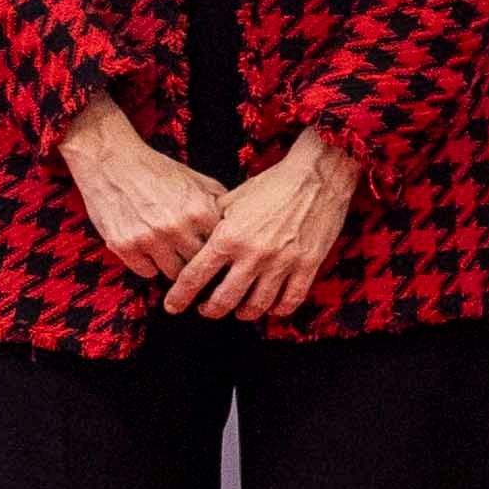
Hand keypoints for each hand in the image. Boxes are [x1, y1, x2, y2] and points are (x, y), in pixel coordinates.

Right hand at [58, 95, 225, 283]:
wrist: (112, 161)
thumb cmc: (158, 171)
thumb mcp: (198, 181)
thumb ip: (221, 204)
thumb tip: (240, 227)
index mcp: (200, 211)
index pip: (221, 249)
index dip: (219, 253)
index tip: (216, 256)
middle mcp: (177, 227)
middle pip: (199, 265)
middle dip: (197, 263)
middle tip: (192, 259)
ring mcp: (149, 239)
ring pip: (173, 274)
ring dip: (174, 267)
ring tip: (171, 254)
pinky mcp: (124, 246)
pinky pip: (146, 272)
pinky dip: (149, 265)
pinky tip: (149, 251)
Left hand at [166, 129, 359, 321]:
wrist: (316, 176)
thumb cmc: (273, 184)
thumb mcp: (233, 199)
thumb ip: (214, 223)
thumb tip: (198, 240)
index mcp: (229, 237)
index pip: (195, 276)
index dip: (180, 296)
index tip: (172, 305)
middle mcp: (253, 255)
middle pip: (224, 299)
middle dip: (210, 310)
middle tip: (205, 310)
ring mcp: (282, 263)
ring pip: (257, 305)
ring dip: (243, 313)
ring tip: (238, 311)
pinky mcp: (307, 265)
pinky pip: (290, 299)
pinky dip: (278, 309)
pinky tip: (271, 307)